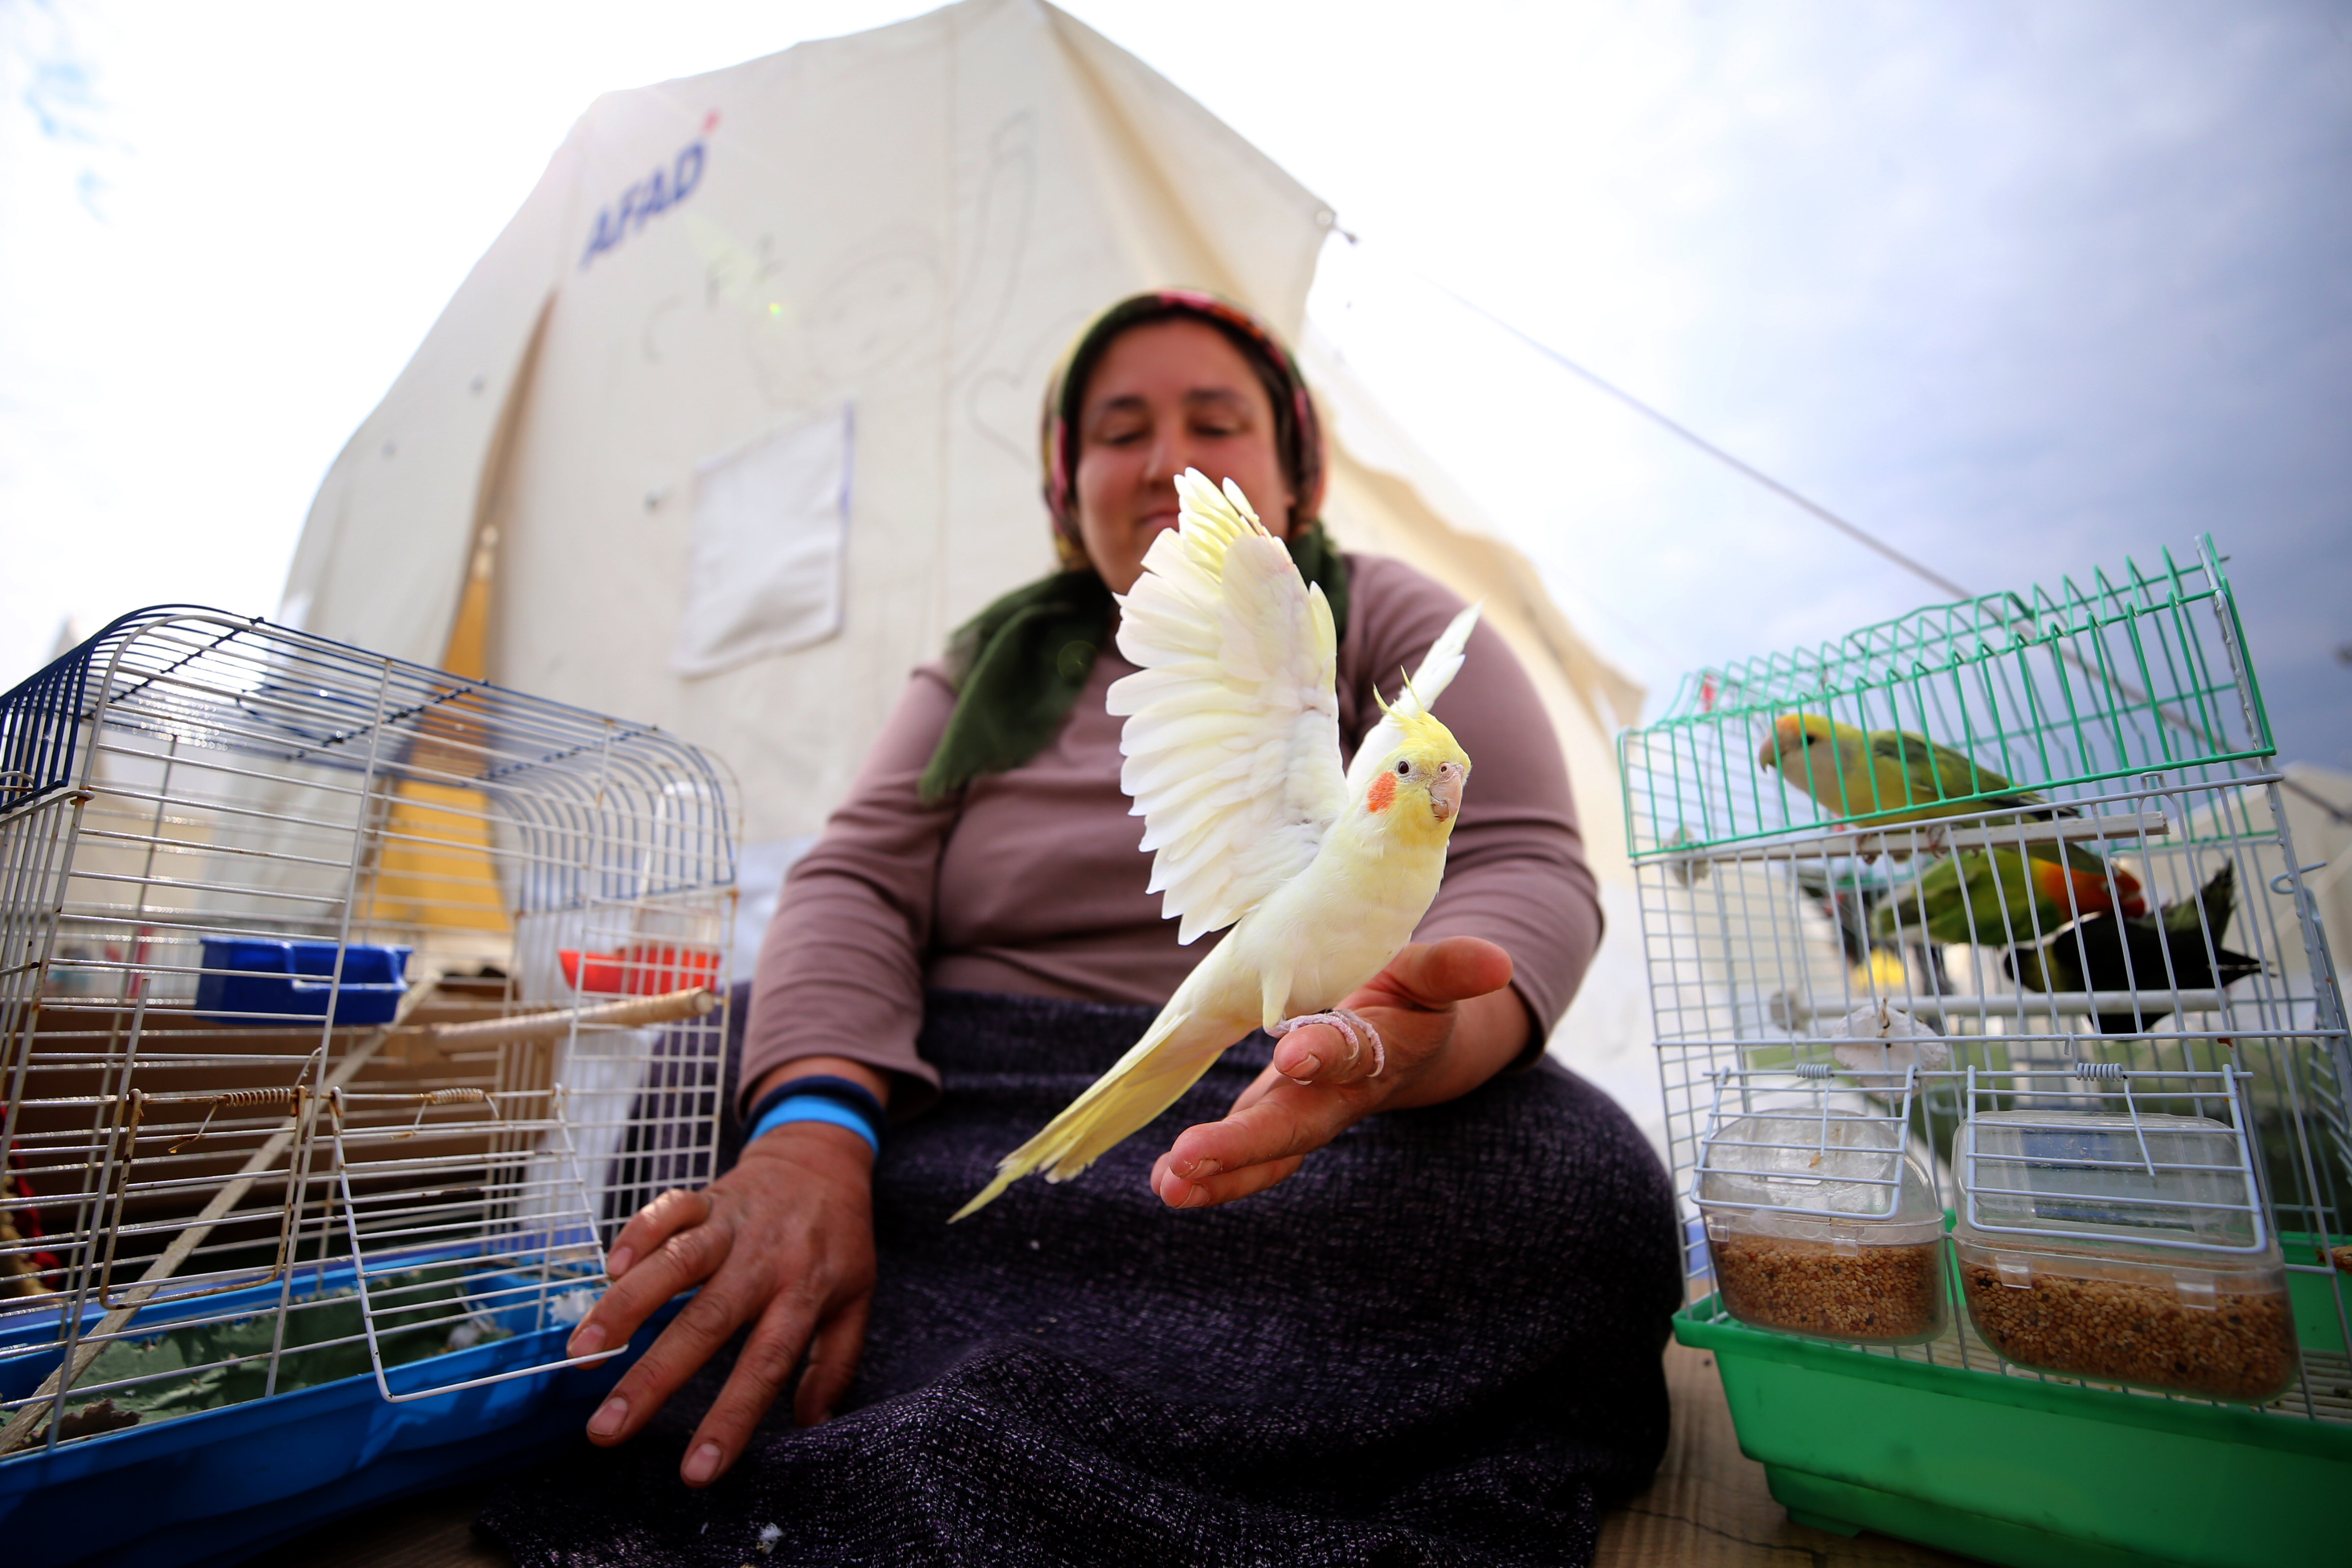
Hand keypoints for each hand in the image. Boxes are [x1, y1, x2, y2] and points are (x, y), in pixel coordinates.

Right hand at [563, 1121, 875, 1487]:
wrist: (824, 1158)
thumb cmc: (838, 1240)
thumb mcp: (856, 1299)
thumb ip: (835, 1363)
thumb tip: (815, 1427)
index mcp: (803, 1292)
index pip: (767, 1364)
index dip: (731, 1418)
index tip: (696, 1471)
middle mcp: (763, 1260)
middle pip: (706, 1322)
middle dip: (652, 1378)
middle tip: (606, 1429)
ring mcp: (731, 1225)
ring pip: (675, 1264)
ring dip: (625, 1306)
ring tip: (582, 1352)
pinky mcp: (705, 1197)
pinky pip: (667, 1209)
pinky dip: (637, 1233)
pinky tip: (609, 1269)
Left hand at [1149, 936, 1526, 1209]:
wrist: (1414, 1041)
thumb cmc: (1414, 997)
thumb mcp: (1430, 974)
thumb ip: (1451, 966)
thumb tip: (1497, 959)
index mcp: (1381, 1049)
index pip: (1351, 1051)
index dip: (1325, 1052)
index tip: (1292, 1054)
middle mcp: (1343, 1092)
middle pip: (1296, 1124)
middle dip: (1244, 1144)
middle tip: (1188, 1157)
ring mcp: (1309, 1110)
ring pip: (1269, 1152)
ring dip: (1220, 1172)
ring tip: (1168, 1185)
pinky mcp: (1282, 1114)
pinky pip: (1252, 1155)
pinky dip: (1213, 1174)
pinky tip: (1165, 1182)